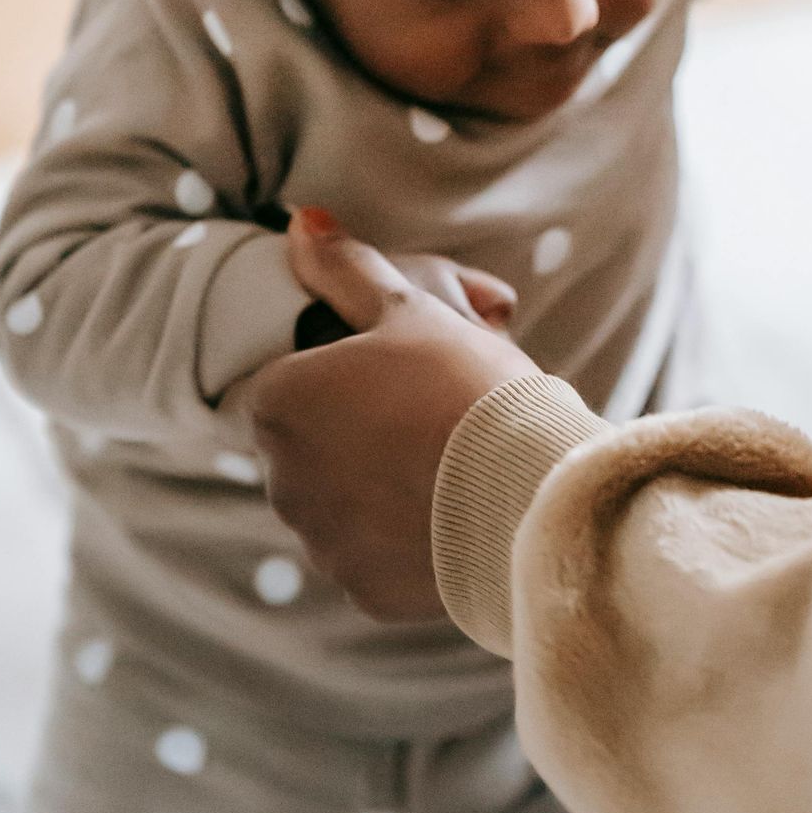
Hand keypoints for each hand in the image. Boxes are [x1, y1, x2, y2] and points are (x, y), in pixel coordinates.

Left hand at [254, 225, 525, 621]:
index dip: (347, 371)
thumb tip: (301, 220)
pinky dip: (402, 538)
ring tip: (448, 462)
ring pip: (342, 503)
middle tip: (431, 413)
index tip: (400, 372)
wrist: (533, 497)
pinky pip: (373, 555)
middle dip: (359, 431)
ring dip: (377, 486)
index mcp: (278, 402)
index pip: (293, 380)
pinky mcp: (362, 592)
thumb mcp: (412, 312)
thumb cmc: (468, 388)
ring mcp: (321, 542)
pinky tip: (452, 512)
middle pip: (315, 443)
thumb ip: (349, 269)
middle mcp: (280, 479)